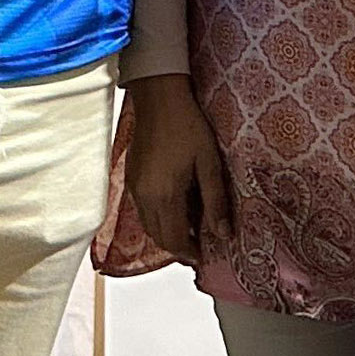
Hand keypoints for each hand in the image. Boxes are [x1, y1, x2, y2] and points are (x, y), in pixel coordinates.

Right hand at [121, 72, 232, 260]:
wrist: (159, 99)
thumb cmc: (188, 126)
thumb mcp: (209, 163)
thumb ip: (215, 201)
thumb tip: (223, 235)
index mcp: (163, 195)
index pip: (173, 239)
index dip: (189, 252)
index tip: (205, 256)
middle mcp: (143, 196)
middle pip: (158, 237)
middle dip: (178, 246)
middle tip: (200, 246)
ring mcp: (133, 187)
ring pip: (148, 225)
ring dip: (168, 233)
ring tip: (192, 228)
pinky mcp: (130, 178)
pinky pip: (142, 210)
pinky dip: (159, 218)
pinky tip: (176, 207)